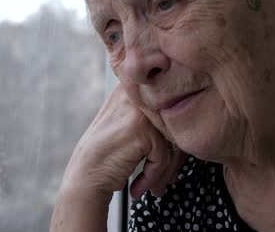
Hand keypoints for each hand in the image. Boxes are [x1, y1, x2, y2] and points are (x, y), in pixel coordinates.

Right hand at [58, 84, 184, 200]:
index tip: (167, 164)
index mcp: (133, 86)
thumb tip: (190, 133)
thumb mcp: (130, 125)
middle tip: (167, 179)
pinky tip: (138, 188)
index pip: (169, 109)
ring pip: (171, 141)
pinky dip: (153, 176)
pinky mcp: (141, 129)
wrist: (84, 178)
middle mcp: (135, 92)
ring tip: (155, 186)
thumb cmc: (108, 156)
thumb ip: (156, 119)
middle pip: (172, 124)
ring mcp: (137, 109)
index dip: (172, 140)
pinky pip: (163, 155)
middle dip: (173, 158)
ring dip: (165, 170)